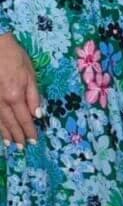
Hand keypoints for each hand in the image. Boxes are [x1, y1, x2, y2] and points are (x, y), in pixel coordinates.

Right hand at [0, 33, 40, 147]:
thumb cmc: (16, 58)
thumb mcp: (30, 73)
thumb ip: (34, 95)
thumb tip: (37, 114)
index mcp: (16, 96)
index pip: (24, 118)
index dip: (29, 130)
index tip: (33, 140)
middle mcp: (2, 103)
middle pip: (11, 123)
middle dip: (18, 136)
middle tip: (22, 147)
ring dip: (5, 134)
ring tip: (10, 144)